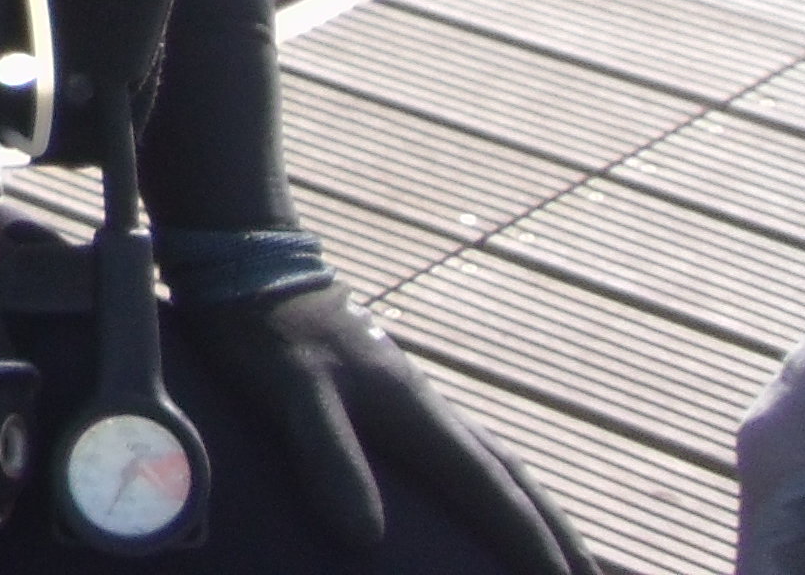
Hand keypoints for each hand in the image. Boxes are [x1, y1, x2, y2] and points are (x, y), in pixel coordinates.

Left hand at [175, 278, 599, 574]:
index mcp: (417, 412)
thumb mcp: (290, 392)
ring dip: (531, 507)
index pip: (492, 491)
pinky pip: (459, 451)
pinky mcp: (384, 391)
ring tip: (558, 551)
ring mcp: (409, 396)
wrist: (246, 257)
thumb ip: (329, 456)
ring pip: (494, 462)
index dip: (531, 544)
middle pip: (514, 478)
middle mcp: (428, 407)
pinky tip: (475, 496)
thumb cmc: (264, 325)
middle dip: (557, 532)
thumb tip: (367, 540)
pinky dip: (488, 483)